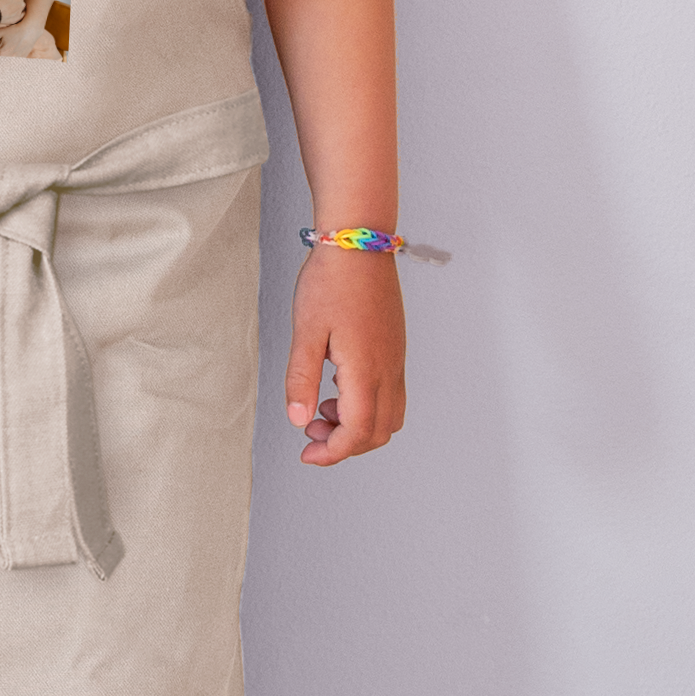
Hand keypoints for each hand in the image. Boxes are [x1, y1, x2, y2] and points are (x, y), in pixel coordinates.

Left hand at [285, 245, 406, 465]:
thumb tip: (298, 420)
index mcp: (367, 371)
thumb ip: (301, 379)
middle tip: (310, 432)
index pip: (357, 433)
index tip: (307, 453)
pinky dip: (367, 405)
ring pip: (389, 416)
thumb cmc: (330, 281)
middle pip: (377, 433)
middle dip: (344, 444)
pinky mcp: (395, 347)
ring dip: (358, 426)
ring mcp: (396, 359)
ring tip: (322, 407)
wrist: (358, 242)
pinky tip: (338, 384)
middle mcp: (389, 370)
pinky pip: (391, 393)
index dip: (332, 453)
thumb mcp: (306, 331)